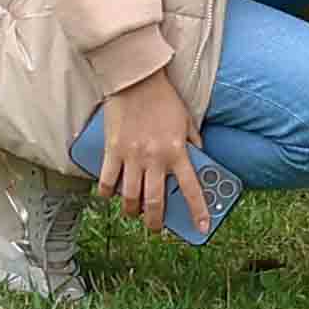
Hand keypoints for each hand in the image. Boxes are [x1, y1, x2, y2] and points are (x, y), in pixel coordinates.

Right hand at [85, 73, 208, 230]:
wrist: (136, 80)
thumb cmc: (164, 98)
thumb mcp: (187, 120)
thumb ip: (194, 142)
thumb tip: (200, 159)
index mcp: (177, 151)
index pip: (192, 189)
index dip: (198, 212)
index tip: (202, 228)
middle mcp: (155, 158)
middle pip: (155, 202)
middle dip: (156, 222)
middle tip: (157, 228)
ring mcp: (131, 156)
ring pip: (130, 198)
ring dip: (131, 212)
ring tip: (133, 214)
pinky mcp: (111, 151)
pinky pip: (106, 181)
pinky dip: (107, 193)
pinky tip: (109, 196)